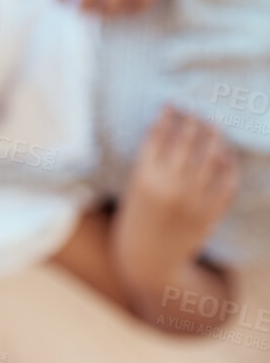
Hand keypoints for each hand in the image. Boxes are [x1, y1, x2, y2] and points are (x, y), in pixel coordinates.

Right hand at [111, 108, 237, 311]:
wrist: (149, 259)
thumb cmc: (137, 217)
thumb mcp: (134, 186)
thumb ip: (149, 160)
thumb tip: (167, 126)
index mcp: (144, 177)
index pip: (159, 134)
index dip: (167, 115)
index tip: (172, 103)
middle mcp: (169, 186)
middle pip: (187, 141)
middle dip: (193, 121)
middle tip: (197, 110)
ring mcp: (192, 201)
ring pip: (210, 158)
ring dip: (214, 138)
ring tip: (215, 126)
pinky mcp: (209, 214)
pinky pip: (226, 184)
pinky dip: (228, 167)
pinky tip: (226, 156)